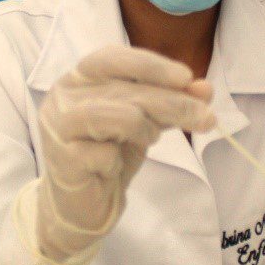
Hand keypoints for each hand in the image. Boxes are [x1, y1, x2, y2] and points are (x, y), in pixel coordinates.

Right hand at [32, 46, 214, 264]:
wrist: (80, 205)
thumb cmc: (107, 156)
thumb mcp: (143, 123)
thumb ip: (168, 102)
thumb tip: (204, 88)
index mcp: (77, 79)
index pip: (112, 58)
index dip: (150, 65)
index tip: (186, 77)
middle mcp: (62, 97)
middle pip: (126, 90)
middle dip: (172, 102)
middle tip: (206, 118)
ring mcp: (58, 127)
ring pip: (120, 116)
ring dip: (146, 130)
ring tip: (149, 140)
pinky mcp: (62, 159)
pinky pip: (106, 154)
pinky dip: (118, 162)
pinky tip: (112, 168)